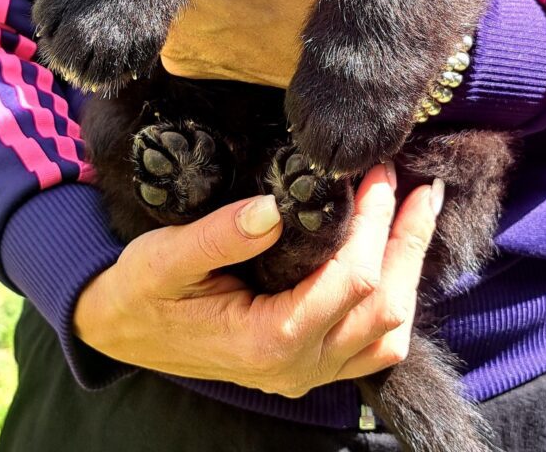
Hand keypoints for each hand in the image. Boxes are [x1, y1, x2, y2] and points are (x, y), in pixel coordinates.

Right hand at [73, 165, 441, 394]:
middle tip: (415, 181)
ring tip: (421, 210)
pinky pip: (373, 349)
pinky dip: (396, 302)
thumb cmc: (143, 290)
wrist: (125, 330)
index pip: (349, 281)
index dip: (373, 222)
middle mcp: (297, 367)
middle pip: (383, 306)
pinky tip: (399, 258)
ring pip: (389, 333)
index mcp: (268, 340)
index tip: (378, 170)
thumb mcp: (166, 257)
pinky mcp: (309, 367)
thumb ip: (219, 235)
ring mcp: (307, 374)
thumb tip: (273, 206)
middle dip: (406, 237)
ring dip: (411, 269)